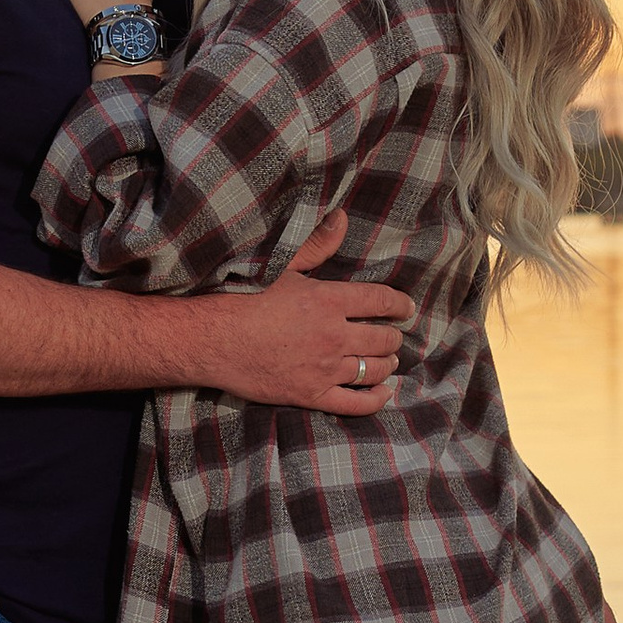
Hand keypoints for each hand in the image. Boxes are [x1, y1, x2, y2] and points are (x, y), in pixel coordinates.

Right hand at [193, 213, 413, 412]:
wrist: (216, 341)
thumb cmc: (246, 300)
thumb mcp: (284, 266)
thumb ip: (317, 245)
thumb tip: (341, 218)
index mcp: (330, 301)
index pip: (381, 301)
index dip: (400, 305)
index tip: (406, 308)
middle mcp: (335, 336)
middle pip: (383, 339)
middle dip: (393, 338)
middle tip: (392, 336)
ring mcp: (325, 369)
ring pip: (373, 370)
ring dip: (386, 365)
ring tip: (388, 361)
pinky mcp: (312, 395)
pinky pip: (356, 404)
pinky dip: (375, 400)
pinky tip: (382, 393)